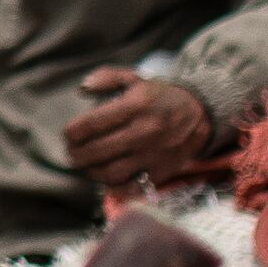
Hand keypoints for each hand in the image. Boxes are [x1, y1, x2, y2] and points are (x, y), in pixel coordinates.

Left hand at [62, 66, 222, 188]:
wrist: (199, 115)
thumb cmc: (159, 97)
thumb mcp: (135, 79)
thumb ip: (106, 78)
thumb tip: (82, 89)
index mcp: (134, 106)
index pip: (90, 124)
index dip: (72, 133)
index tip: (69, 135)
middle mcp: (143, 132)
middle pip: (96, 151)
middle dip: (76, 154)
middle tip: (72, 153)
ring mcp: (152, 155)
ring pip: (110, 173)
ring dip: (91, 172)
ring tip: (87, 165)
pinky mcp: (161, 172)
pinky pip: (131, 188)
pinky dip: (114, 188)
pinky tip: (107, 179)